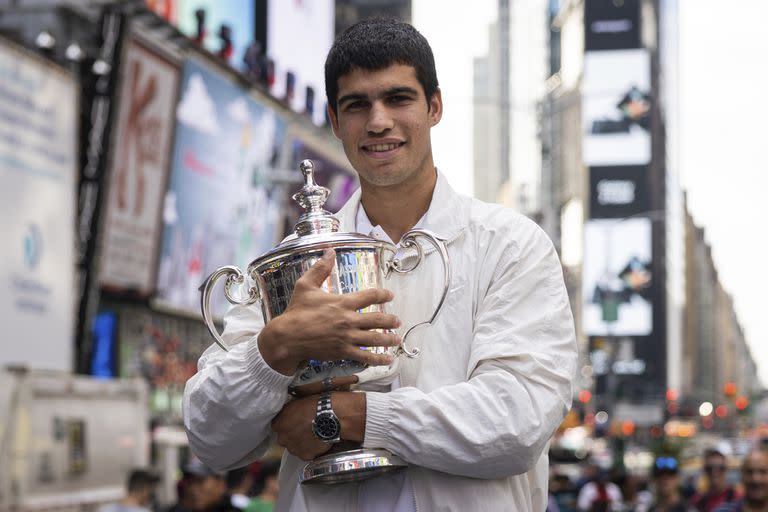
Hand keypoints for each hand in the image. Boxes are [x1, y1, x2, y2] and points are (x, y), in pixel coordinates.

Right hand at [258, 248, 401, 374]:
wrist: (288, 337)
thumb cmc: (296, 311)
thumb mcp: (305, 285)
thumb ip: (320, 268)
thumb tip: (329, 251)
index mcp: (342, 302)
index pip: (369, 296)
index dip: (382, 294)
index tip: (389, 295)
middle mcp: (348, 320)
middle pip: (377, 319)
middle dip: (390, 320)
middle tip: (397, 320)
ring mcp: (347, 337)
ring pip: (374, 339)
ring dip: (389, 339)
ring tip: (397, 340)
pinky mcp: (343, 351)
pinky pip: (364, 356)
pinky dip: (378, 359)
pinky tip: (387, 360)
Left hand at [271, 392, 365, 460]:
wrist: (330, 416)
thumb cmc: (314, 405)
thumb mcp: (296, 402)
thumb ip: (287, 411)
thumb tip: (289, 413)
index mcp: (278, 424)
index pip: (277, 426)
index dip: (287, 423)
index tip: (294, 421)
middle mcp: (283, 438)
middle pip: (285, 438)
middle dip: (292, 435)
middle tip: (304, 428)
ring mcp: (294, 449)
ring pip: (295, 448)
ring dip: (301, 443)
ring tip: (313, 435)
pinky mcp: (306, 456)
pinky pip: (307, 454)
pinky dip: (311, 449)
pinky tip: (318, 441)